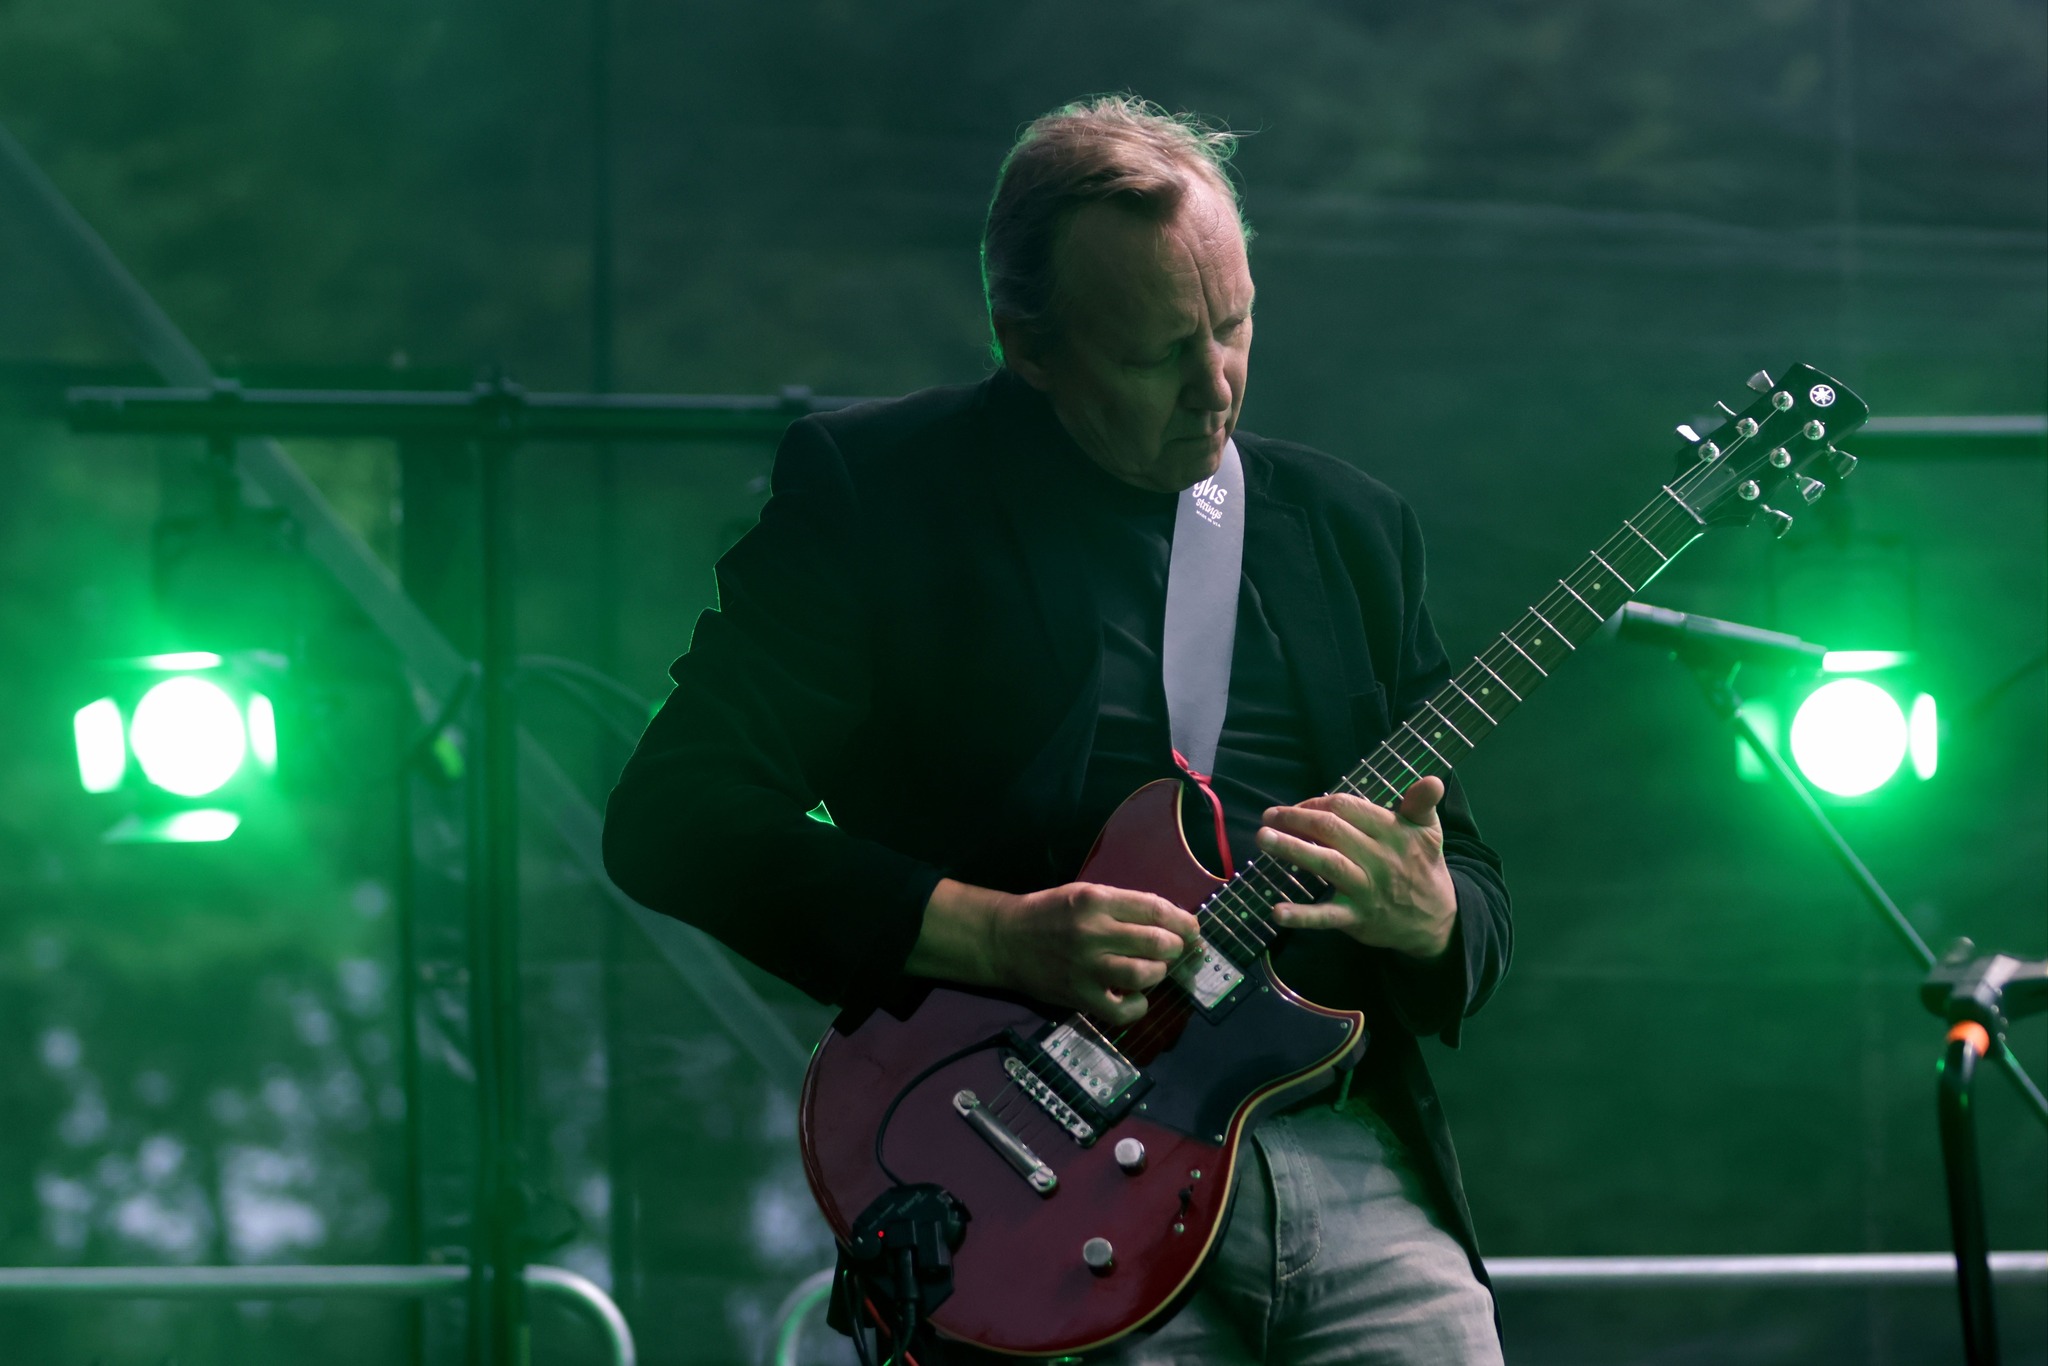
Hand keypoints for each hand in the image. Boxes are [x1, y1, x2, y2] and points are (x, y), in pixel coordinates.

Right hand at [989, 882, 1201, 1025]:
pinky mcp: (1080, 997)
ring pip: (1146, 974)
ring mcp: (1087, 968)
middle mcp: (1093, 933)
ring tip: (1152, 968)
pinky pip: (1124, 1010)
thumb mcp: (1086, 894)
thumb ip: (1125, 906)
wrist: (1005, 940)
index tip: (1191, 928)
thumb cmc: (1050, 913)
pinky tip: (1133, 996)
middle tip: (1172, 949)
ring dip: (1158, 972)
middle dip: (1175, 947)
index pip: (1155, 910)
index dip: (1183, 921)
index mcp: (1096, 901)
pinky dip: (1138, 1005)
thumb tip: (1172, 922)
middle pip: (1158, 942)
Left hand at [1255, 777, 1457, 959]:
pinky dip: (1301, 916)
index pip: (1347, 808)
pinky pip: (1327, 917)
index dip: (1316, 803)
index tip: (1297, 807)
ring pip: (1327, 864)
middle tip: (1269, 816)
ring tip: (1264, 838)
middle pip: (1332, 831)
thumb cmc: (1422, 866)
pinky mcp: (1357, 918)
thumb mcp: (1429, 831)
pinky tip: (1277, 911)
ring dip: (1292, 849)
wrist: (1436, 919)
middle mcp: (1379, 858)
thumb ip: (1422, 804)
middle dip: (1296, 819)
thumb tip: (1433, 780)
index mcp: (1393, 832)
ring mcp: (1366, 889)